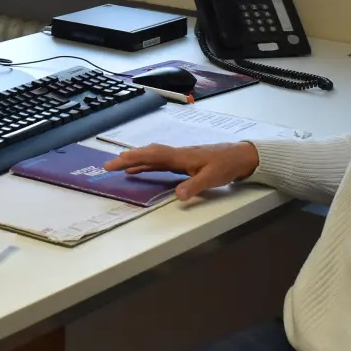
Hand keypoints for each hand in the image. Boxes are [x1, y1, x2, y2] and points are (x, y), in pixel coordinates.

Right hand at [103, 142, 259, 200]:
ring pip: (152, 157)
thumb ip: (194, 186)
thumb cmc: (227, 164)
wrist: (241, 156)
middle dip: (128, 158)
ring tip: (120, 166)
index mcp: (181, 156)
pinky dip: (147, 165)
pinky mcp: (184, 161)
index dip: (132, 159)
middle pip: (147, 154)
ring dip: (136, 161)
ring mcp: (180, 157)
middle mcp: (177, 154)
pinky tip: (141, 170)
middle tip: (108, 166)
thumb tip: (177, 196)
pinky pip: (160, 162)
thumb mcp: (212, 178)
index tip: (115, 163)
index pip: (151, 156)